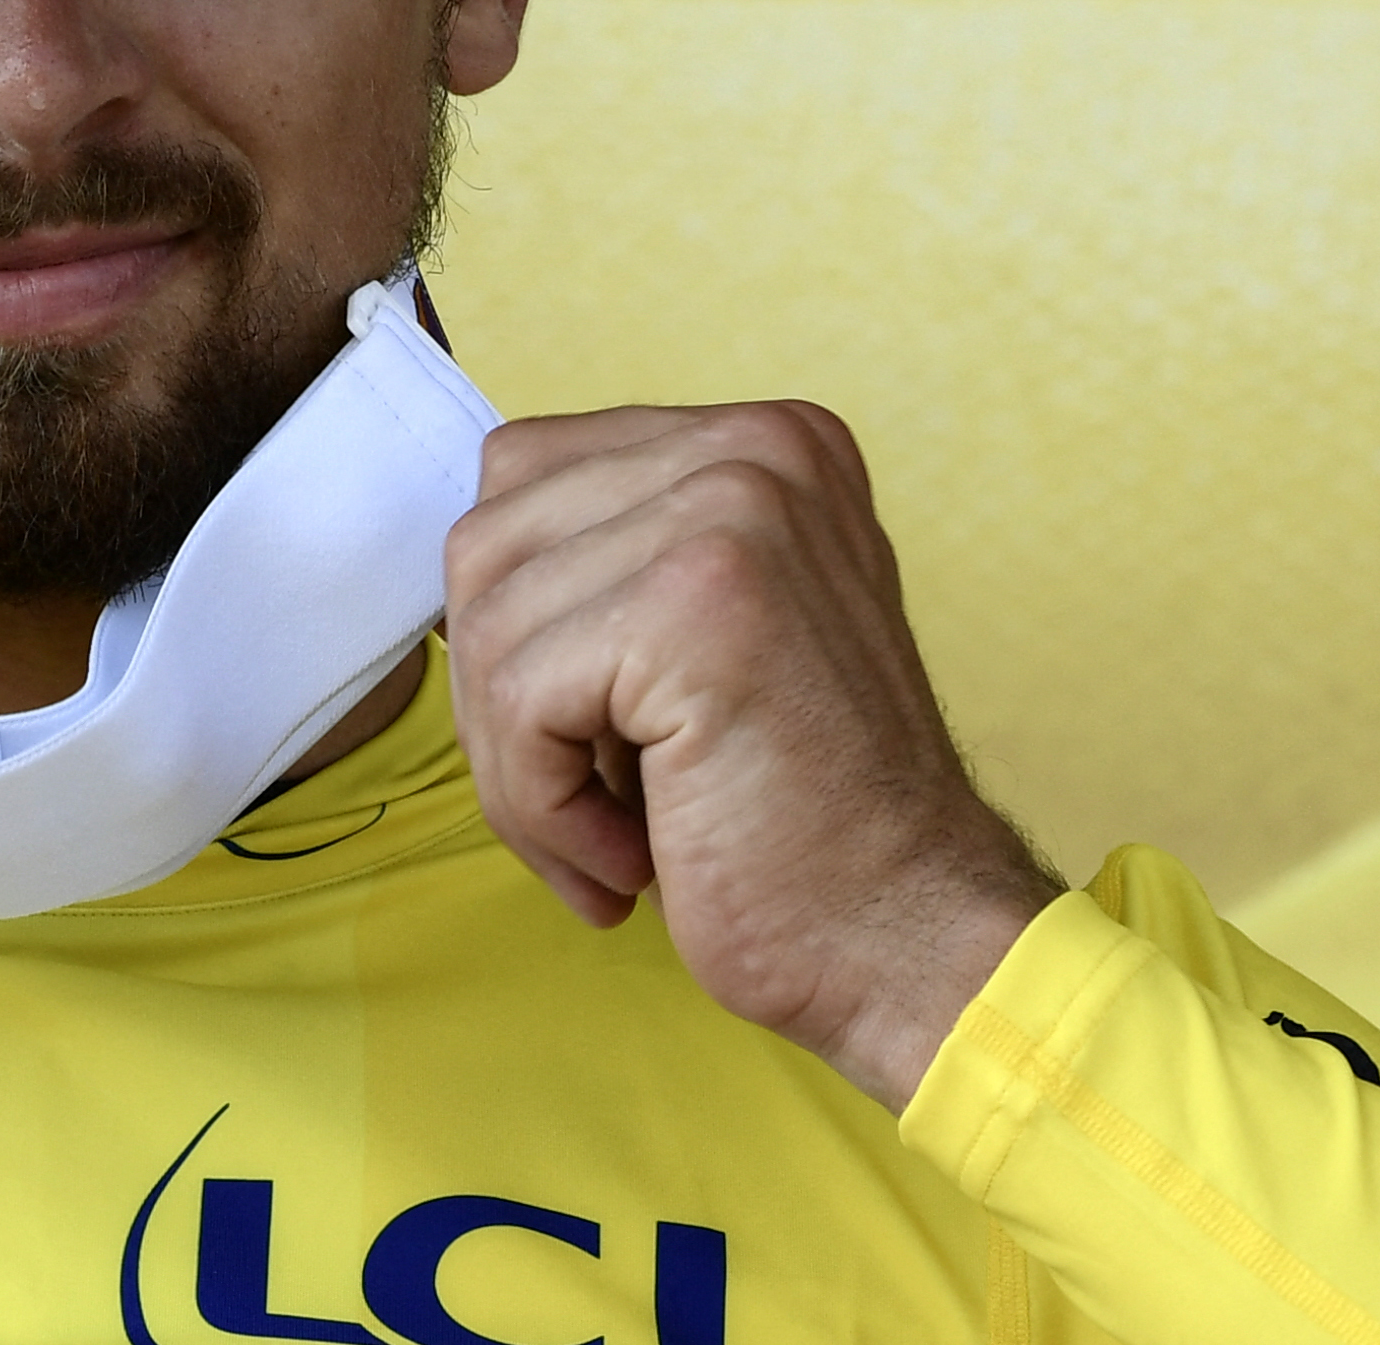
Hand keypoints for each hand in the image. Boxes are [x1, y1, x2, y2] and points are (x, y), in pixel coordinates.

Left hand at [445, 402, 1058, 1111]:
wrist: (913, 939)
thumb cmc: (796, 820)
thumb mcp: (708, 641)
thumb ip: (612, 567)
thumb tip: (466, 578)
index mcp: (764, 440)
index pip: (526, 479)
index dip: (514, 626)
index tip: (580, 735)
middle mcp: (755, 447)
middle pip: (488, 543)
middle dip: (497, 698)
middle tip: (579, 807)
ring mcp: (731, 510)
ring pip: (488, 624)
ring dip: (516, 767)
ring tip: (609, 842)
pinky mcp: (697, 603)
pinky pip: (515, 697)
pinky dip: (541, 807)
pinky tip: (631, 858)